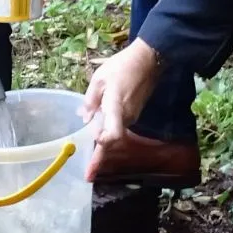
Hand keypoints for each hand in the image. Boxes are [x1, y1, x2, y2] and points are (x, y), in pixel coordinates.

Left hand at [83, 39, 163, 157]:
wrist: (148, 60)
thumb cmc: (122, 66)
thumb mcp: (99, 78)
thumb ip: (90, 100)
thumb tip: (85, 118)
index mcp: (115, 108)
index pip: (112, 135)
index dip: (102, 149)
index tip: (92, 165)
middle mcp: (126, 117)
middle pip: (110, 139)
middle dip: (98, 155)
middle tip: (87, 172)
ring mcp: (132, 116)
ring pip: (114, 132)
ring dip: (102, 140)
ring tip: (88, 152)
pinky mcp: (134, 112)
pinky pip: (118, 124)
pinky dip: (108, 128)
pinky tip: (97, 125)